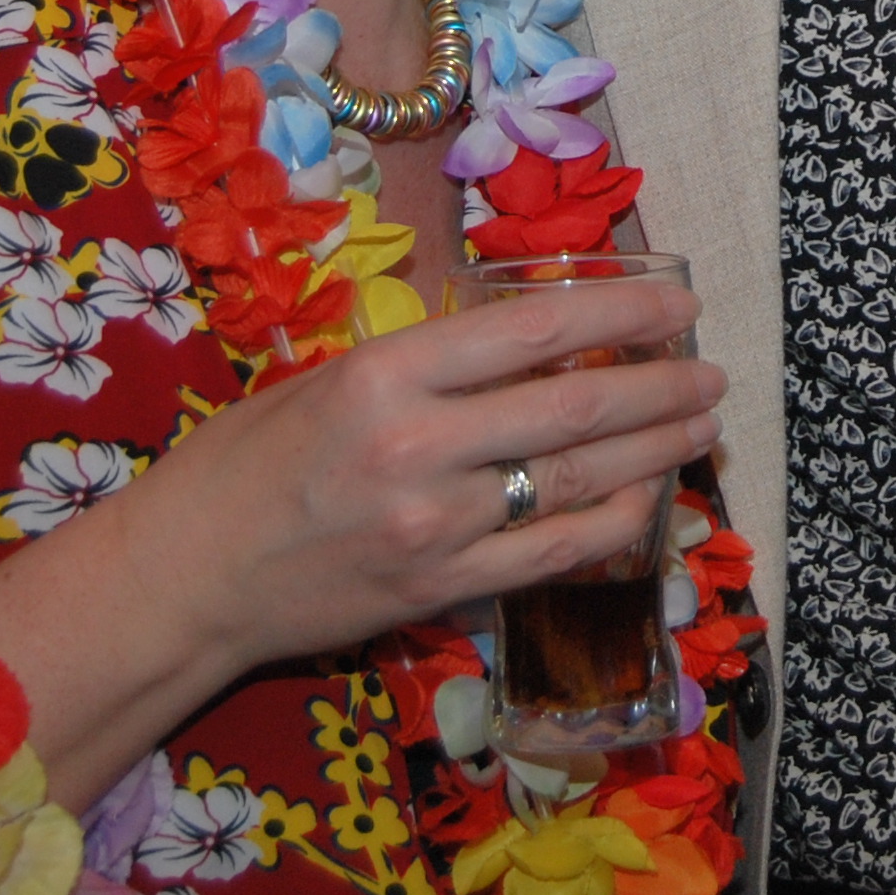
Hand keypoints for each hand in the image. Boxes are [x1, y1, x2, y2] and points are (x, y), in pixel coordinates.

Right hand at [0, 279, 725, 808]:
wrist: (187, 578)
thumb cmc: (243, 464)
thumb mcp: (324, 380)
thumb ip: (422, 365)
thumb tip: (525, 341)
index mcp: (385, 375)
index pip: (533, 331)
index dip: (621, 312)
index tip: (677, 303)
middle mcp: (419, 448)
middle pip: (576, 406)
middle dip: (660, 384)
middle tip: (708, 370)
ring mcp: (437, 527)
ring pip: (578, 479)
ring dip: (654, 450)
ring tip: (699, 425)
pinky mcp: (443, 591)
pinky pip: (555, 554)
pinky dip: (613, 523)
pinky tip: (647, 499)